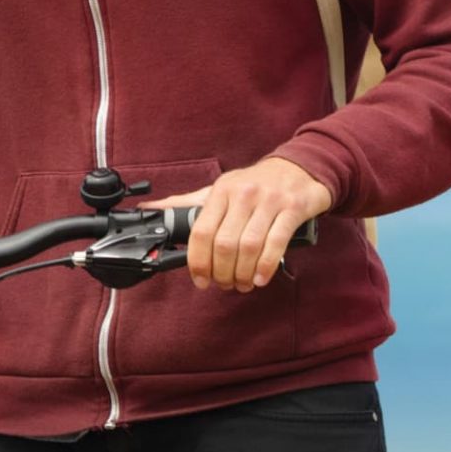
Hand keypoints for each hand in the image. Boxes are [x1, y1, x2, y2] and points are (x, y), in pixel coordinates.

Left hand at [141, 156, 332, 292]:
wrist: (299, 167)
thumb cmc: (256, 184)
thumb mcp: (222, 188)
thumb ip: (188, 203)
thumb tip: (150, 210)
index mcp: (221, 191)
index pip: (201, 231)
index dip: (197, 261)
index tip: (200, 280)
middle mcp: (243, 195)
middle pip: (224, 244)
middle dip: (222, 272)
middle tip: (225, 284)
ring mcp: (269, 201)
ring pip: (249, 246)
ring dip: (243, 273)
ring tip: (243, 284)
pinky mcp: (293, 208)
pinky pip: (277, 242)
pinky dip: (266, 266)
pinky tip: (260, 278)